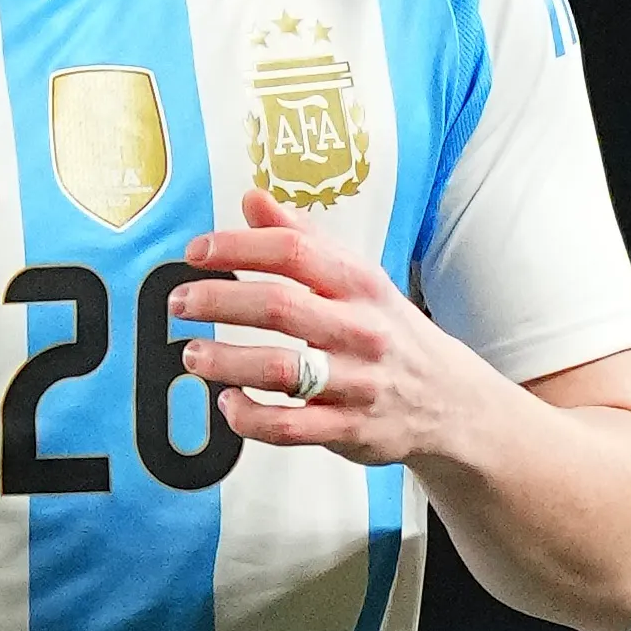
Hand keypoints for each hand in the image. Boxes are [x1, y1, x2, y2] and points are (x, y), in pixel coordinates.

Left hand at [170, 197, 510, 470]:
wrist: (450, 401)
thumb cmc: (389, 331)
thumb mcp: (359, 278)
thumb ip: (304, 239)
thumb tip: (252, 200)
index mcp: (360, 284)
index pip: (294, 252)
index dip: (238, 248)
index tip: (197, 252)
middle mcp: (360, 329)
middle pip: (280, 306)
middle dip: (219, 300)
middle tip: (179, 302)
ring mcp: (356, 383)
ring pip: (280, 370)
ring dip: (225, 360)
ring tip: (192, 355)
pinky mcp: (349, 429)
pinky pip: (288, 427)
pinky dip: (249, 416)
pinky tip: (228, 402)